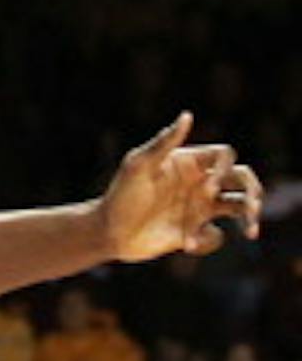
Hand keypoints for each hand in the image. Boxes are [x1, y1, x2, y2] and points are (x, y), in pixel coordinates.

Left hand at [99, 112, 262, 261]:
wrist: (108, 232)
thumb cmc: (120, 194)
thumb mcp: (139, 165)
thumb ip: (164, 142)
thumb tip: (187, 115)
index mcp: (189, 162)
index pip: (225, 155)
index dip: (225, 168)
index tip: (208, 189)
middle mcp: (199, 182)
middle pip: (243, 179)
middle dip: (253, 192)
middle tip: (251, 208)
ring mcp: (199, 207)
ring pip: (241, 207)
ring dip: (250, 218)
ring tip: (250, 232)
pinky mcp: (195, 231)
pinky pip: (217, 235)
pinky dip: (208, 240)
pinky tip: (187, 245)